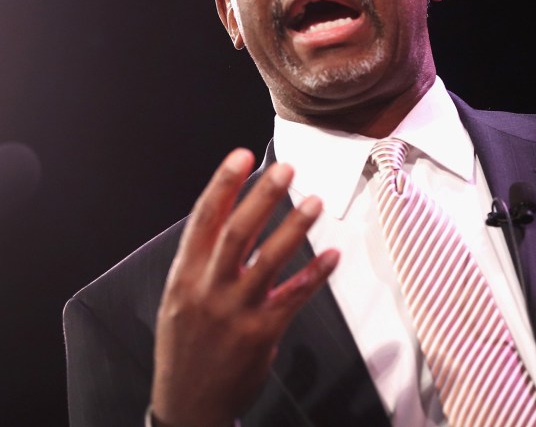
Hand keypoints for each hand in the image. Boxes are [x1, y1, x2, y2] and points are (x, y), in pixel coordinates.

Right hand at [151, 149, 338, 426]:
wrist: (189, 403)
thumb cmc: (187, 345)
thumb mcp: (180, 299)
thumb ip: (203, 262)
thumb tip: (231, 215)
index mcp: (184, 276)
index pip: (204, 220)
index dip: (223, 184)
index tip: (242, 155)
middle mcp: (207, 290)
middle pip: (236, 233)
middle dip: (262, 197)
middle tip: (287, 169)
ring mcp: (235, 313)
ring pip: (268, 261)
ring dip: (295, 228)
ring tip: (316, 201)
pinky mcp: (262, 334)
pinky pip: (294, 297)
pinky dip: (315, 274)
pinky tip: (333, 256)